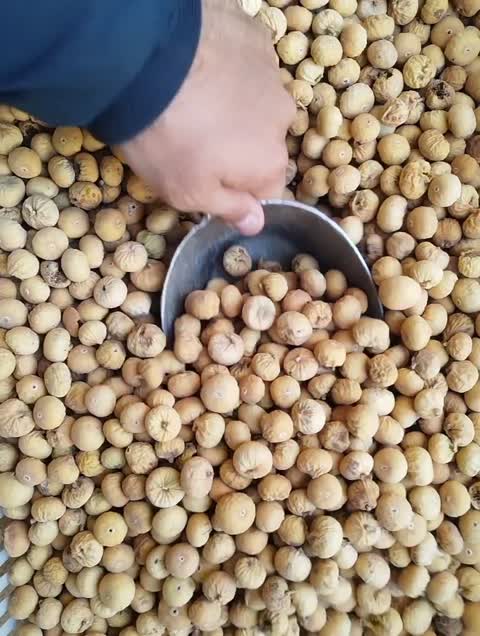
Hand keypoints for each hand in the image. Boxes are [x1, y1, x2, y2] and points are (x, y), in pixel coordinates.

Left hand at [121, 0, 294, 234]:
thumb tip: (257, 223)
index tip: (208, 182)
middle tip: (194, 138)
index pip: (266, 191)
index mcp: (269, 163)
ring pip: (256, 101)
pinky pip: (246, 63)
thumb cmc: (166, 141)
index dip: (237, 192)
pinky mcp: (253, 36)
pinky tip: (196, 67)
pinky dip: (227, 69)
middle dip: (238, 145)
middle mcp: (281, 118)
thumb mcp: (189, 193)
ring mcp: (269, 73)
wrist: (142, 62)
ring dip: (233, 104)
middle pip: (263, 143)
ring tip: (192, 99)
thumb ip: (230, 209)